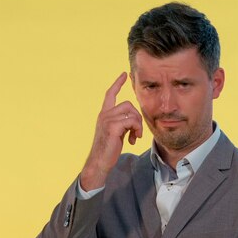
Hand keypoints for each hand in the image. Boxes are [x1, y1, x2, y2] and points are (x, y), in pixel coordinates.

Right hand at [80, 72, 142, 190]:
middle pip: (129, 104)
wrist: (99, 163)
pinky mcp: (112, 127)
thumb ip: (122, 123)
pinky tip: (132, 140)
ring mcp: (107, 120)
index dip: (117, 83)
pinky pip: (132, 121)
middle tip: (137, 132)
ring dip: (138, 125)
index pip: (110, 94)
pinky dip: (136, 130)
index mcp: (104, 114)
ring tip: (135, 137)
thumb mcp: (116, 133)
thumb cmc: (108, 150)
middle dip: (138, 117)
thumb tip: (134, 119)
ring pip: (132, 113)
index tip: (124, 75)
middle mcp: (104, 115)